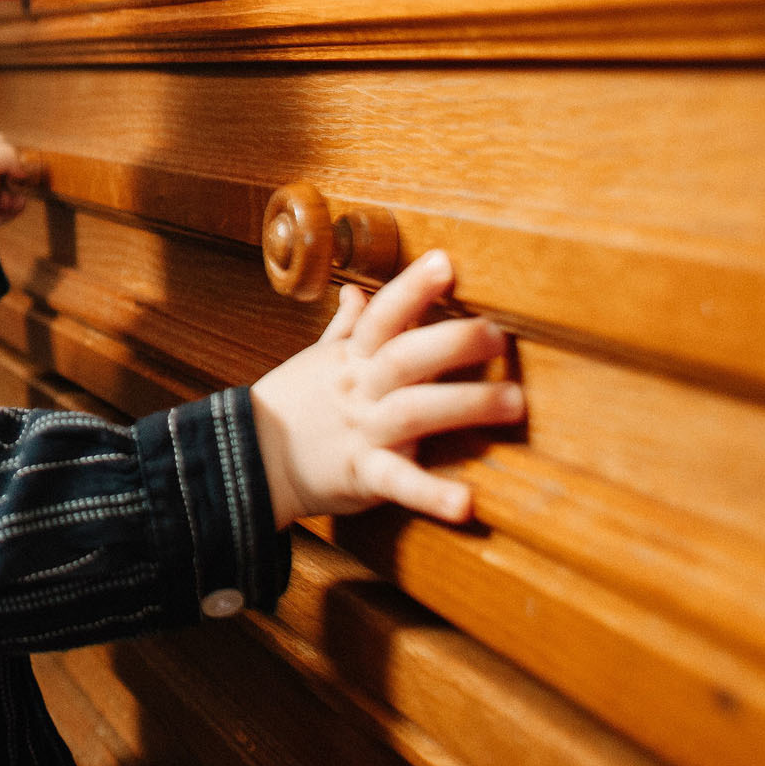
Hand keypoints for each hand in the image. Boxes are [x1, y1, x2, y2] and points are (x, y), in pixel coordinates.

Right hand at [247, 251, 524, 528]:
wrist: (250, 460)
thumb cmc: (293, 406)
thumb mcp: (315, 362)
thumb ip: (344, 328)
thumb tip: (357, 292)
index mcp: (350, 358)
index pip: (382, 315)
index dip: (412, 288)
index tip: (446, 262)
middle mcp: (359, 389)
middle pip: (404, 357)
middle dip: (452, 342)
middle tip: (497, 336)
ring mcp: (361, 431)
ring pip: (413, 411)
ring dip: (465, 404)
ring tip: (515, 403)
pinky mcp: (362, 475)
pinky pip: (399, 482)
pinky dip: (432, 493)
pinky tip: (466, 503)